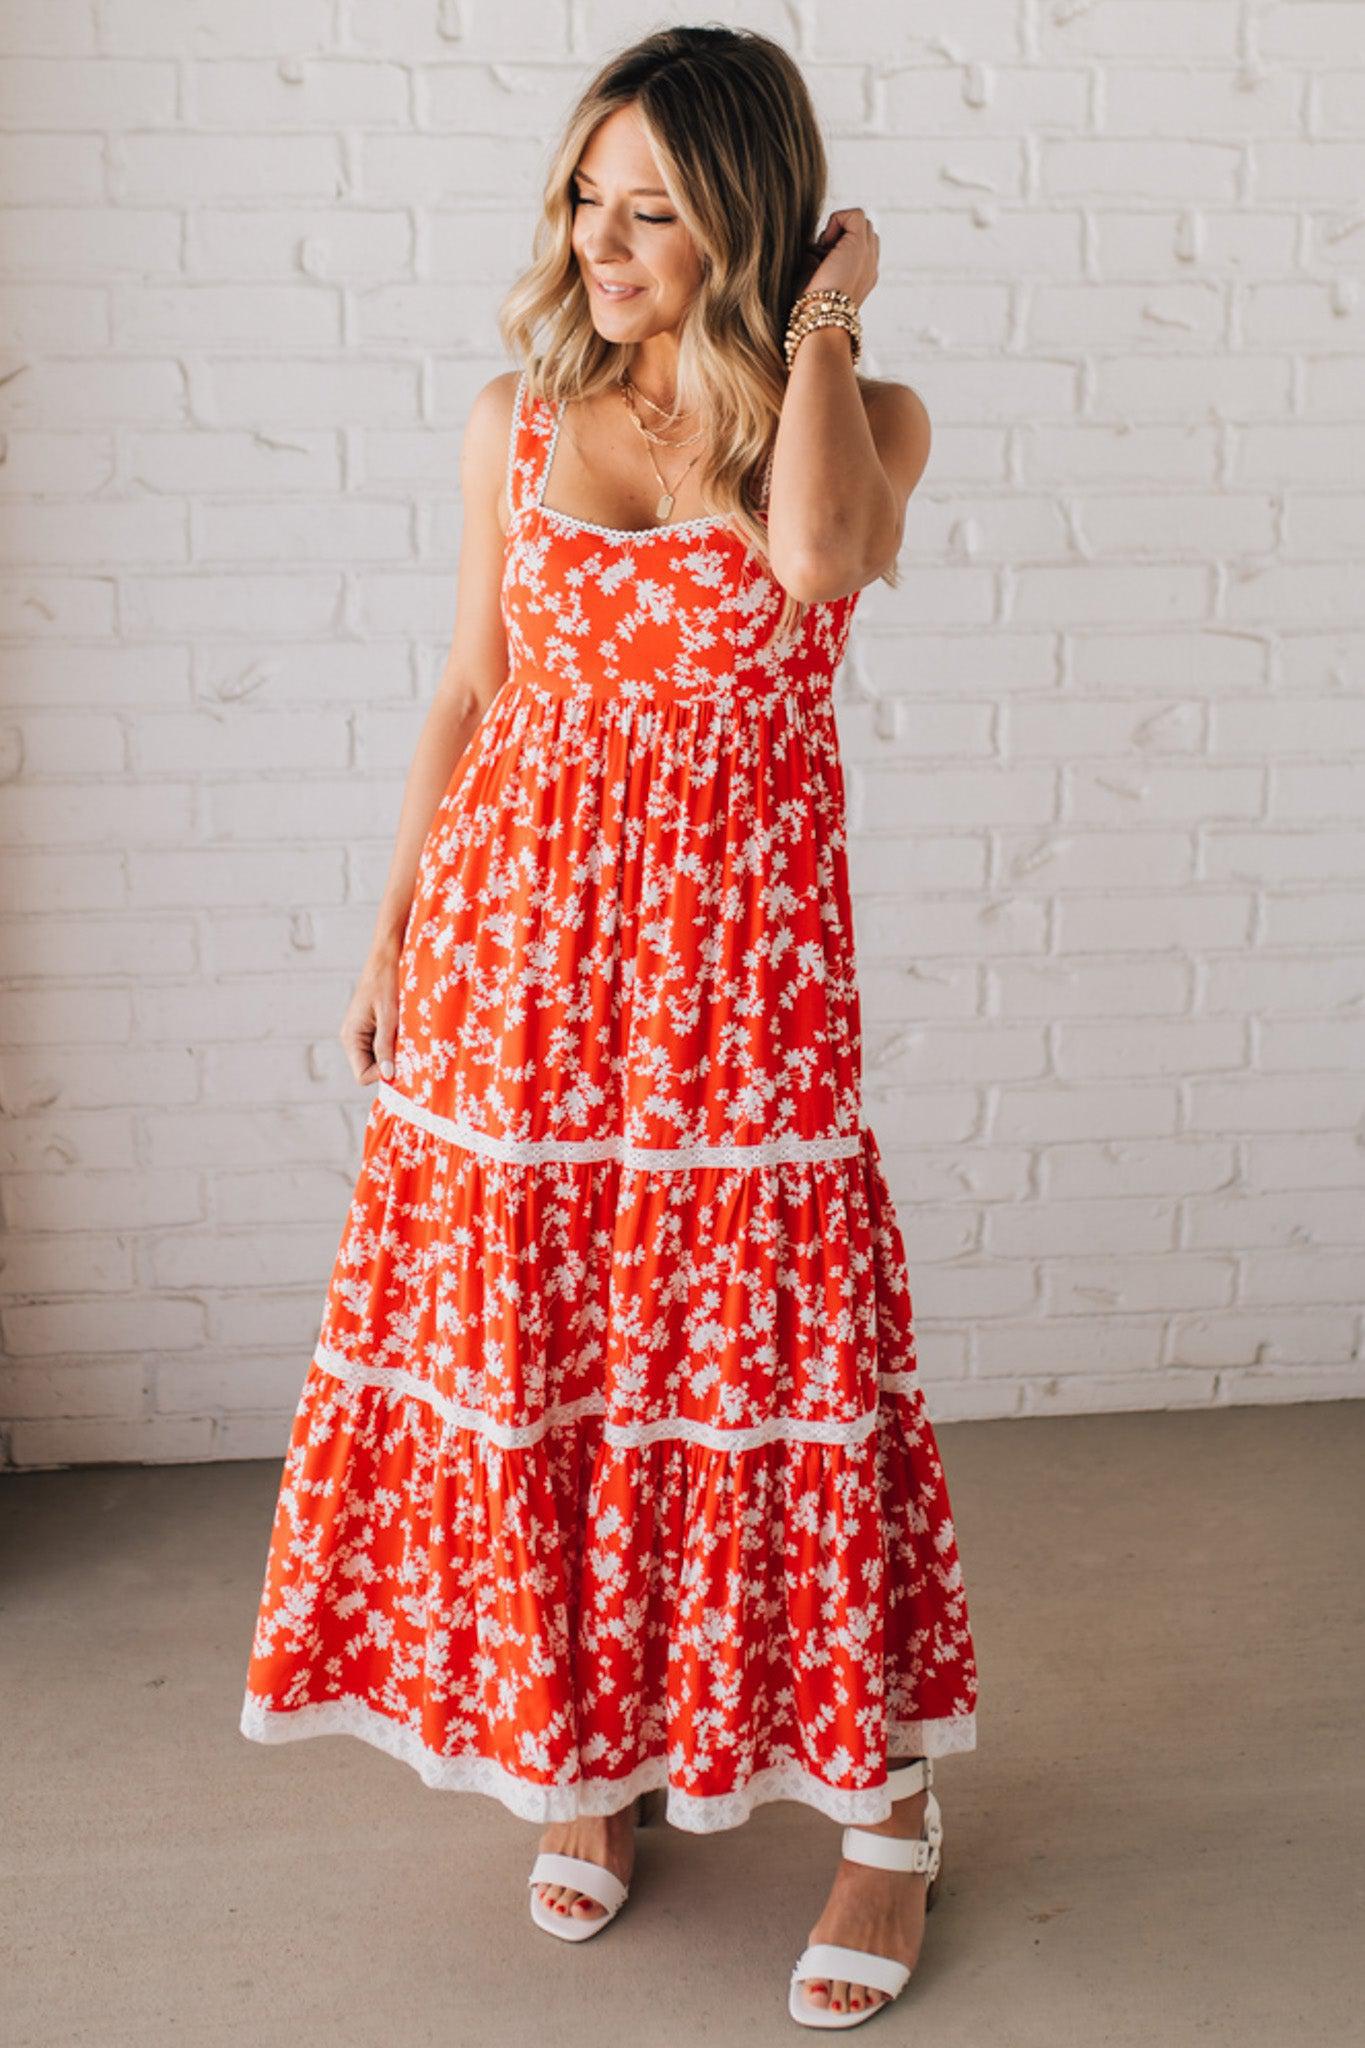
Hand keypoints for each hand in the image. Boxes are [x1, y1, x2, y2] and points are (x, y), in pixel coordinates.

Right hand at [340, 946, 400, 1085]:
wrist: (388, 956)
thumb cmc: (387, 981)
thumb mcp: (389, 1015)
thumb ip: (385, 1045)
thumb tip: (387, 1075)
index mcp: (351, 1038)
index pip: (362, 1075)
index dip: (383, 1075)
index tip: (403, 1063)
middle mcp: (353, 1039)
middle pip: (372, 1070)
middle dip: (391, 1065)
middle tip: (410, 1050)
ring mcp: (363, 1034)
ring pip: (381, 1060)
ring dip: (396, 1054)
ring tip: (408, 1037)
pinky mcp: (374, 1028)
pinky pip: (385, 1047)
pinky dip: (397, 1045)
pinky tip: (407, 1031)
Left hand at [795, 206, 878, 308]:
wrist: (819, 319)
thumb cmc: (810, 307)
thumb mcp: (814, 280)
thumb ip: (817, 260)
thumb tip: (812, 246)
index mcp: (864, 277)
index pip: (860, 245)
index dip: (839, 244)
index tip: (822, 263)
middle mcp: (870, 266)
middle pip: (863, 230)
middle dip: (841, 235)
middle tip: (824, 257)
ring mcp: (868, 256)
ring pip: (860, 222)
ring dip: (839, 229)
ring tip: (825, 253)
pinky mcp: (860, 247)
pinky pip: (855, 214)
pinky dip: (837, 221)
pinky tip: (825, 245)